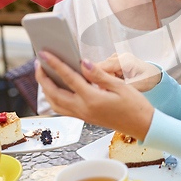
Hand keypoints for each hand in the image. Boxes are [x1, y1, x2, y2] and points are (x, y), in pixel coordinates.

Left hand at [35, 51, 153, 140]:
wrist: (142, 125)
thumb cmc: (135, 105)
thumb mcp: (119, 86)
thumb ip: (98, 74)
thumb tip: (83, 62)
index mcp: (92, 99)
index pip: (69, 78)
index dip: (55, 64)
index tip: (45, 54)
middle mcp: (84, 109)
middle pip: (54, 93)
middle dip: (43, 78)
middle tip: (39, 63)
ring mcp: (83, 116)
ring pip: (55, 104)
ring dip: (46, 89)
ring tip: (44, 75)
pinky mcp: (86, 119)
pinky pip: (63, 109)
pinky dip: (54, 99)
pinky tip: (56, 89)